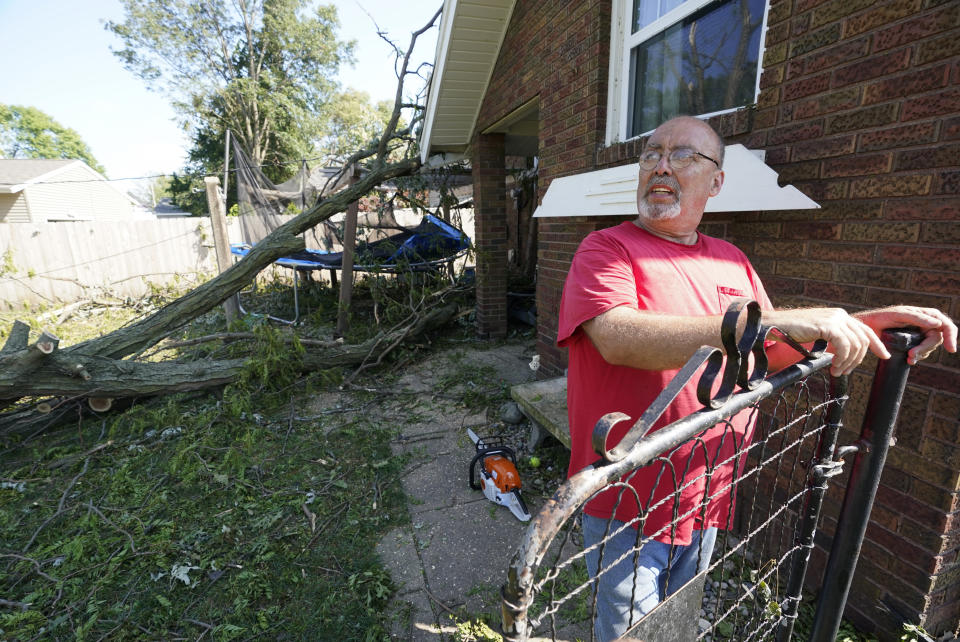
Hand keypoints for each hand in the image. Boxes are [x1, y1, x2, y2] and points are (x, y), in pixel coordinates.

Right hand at [765, 308, 886, 375]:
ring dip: (848, 362)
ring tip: (837, 371)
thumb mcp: (817, 333)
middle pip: (863, 339)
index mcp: (838, 315)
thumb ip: (832, 337)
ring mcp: (834, 319)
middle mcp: (839, 315)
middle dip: (858, 360)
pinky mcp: (828, 326)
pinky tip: (833, 366)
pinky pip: (845, 346)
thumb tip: (843, 352)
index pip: (865, 329)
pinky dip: (842, 359)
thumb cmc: (791, 332)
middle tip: (844, 372)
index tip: (885, 356)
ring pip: (856, 345)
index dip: (877, 344)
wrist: (774, 326)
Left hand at [853, 306, 956, 365]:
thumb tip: (937, 324)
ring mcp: (918, 334)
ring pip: (929, 347)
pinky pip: (920, 352)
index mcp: (925, 315)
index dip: (951, 336)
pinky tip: (909, 360)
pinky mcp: (911, 343)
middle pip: (937, 339)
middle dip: (926, 348)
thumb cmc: (881, 317)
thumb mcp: (899, 315)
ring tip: (908, 357)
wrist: (866, 327)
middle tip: (912, 355)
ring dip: (921, 354)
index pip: (946, 325)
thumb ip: (917, 318)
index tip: (950, 349)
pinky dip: (917, 357)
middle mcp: (925, 324)